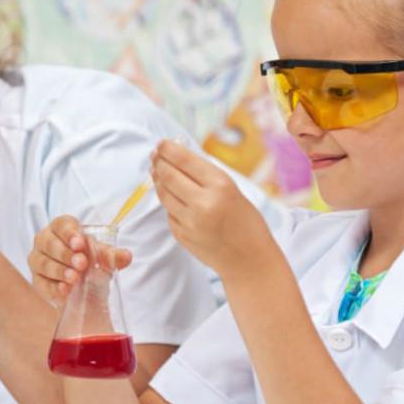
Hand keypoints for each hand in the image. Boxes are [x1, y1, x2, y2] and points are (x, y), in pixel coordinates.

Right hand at [27, 214, 131, 304]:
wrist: (81, 286)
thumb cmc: (89, 262)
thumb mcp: (102, 257)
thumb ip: (111, 255)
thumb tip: (125, 256)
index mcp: (61, 228)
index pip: (61, 225)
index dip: (69, 234)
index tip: (80, 244)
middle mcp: (45, 241)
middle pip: (49, 243)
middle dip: (66, 254)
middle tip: (81, 264)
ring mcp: (38, 260)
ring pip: (43, 263)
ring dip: (59, 271)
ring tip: (74, 278)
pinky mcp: (37, 280)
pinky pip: (41, 283)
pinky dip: (53, 288)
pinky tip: (65, 291)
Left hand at [151, 139, 274, 279]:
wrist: (249, 260)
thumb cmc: (246, 223)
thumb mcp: (233, 191)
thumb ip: (207, 176)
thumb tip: (178, 158)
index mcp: (220, 186)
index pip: (185, 160)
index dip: (168, 149)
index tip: (161, 143)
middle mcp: (203, 203)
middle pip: (168, 175)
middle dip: (158, 162)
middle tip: (155, 155)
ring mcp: (190, 222)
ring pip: (163, 194)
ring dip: (158, 180)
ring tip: (157, 171)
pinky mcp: (181, 236)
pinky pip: (168, 213)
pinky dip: (168, 202)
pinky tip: (171, 195)